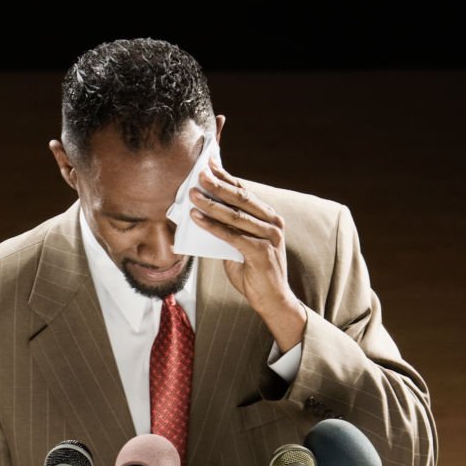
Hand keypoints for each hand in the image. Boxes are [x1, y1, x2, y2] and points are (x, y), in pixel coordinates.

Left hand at [189, 159, 306, 351]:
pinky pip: (232, 236)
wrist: (272, 300)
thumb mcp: (239, 247)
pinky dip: (213, 226)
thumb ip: (228, 231)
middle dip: (217, 185)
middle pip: (241, 198)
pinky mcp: (262, 252)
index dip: (226, 177)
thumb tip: (203, 215)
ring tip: (192, 195)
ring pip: (235, 215)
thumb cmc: (254, 274)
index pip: (245, 192)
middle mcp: (273, 223)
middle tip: (198, 173)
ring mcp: (270, 237)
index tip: (208, 164)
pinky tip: (197, 219)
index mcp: (269, 218)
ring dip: (211, 204)